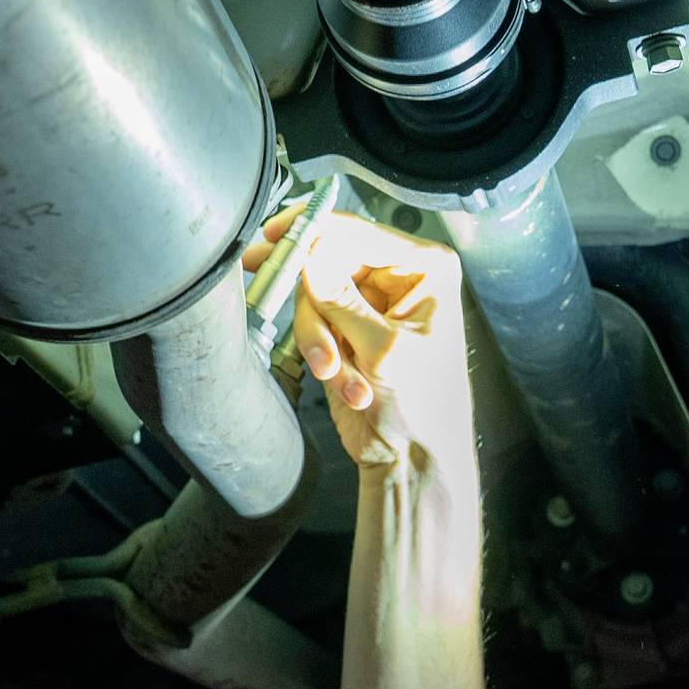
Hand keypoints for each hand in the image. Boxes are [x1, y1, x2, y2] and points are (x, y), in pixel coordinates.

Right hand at [242, 204, 473, 475]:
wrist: (411, 458)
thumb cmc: (423, 406)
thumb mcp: (383, 348)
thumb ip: (340, 298)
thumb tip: (309, 252)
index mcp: (425, 270)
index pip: (360, 233)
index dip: (316, 229)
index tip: (277, 232)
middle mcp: (398, 280)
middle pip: (329, 260)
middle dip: (311, 299)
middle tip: (264, 277)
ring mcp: (369, 305)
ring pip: (314, 296)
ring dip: (319, 339)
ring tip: (334, 373)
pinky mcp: (345, 331)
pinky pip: (312, 325)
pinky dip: (320, 353)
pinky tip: (344, 383)